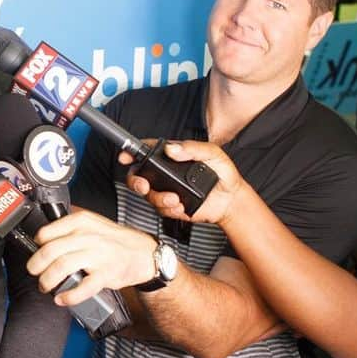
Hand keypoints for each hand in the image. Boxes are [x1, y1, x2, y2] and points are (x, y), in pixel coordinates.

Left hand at [27, 209, 157, 304]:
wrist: (143, 253)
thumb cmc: (114, 241)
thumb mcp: (91, 225)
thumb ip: (69, 230)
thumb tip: (42, 242)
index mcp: (81, 221)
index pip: (47, 233)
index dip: (36, 246)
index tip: (35, 254)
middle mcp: (88, 236)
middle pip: (49, 251)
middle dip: (35, 266)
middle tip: (34, 273)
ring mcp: (98, 255)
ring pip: (61, 267)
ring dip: (47, 280)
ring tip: (45, 286)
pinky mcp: (106, 274)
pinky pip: (83, 287)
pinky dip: (69, 296)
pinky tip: (62, 299)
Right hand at [121, 140, 242, 225]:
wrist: (231, 200)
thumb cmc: (224, 173)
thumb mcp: (213, 154)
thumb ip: (192, 148)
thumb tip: (172, 149)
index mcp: (173, 156)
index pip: (147, 151)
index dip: (131, 153)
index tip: (125, 157)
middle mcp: (165, 173)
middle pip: (138, 175)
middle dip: (136, 182)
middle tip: (144, 186)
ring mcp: (166, 190)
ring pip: (148, 195)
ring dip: (159, 198)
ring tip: (176, 199)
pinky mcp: (170, 206)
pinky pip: (160, 209)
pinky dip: (169, 209)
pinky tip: (181, 206)